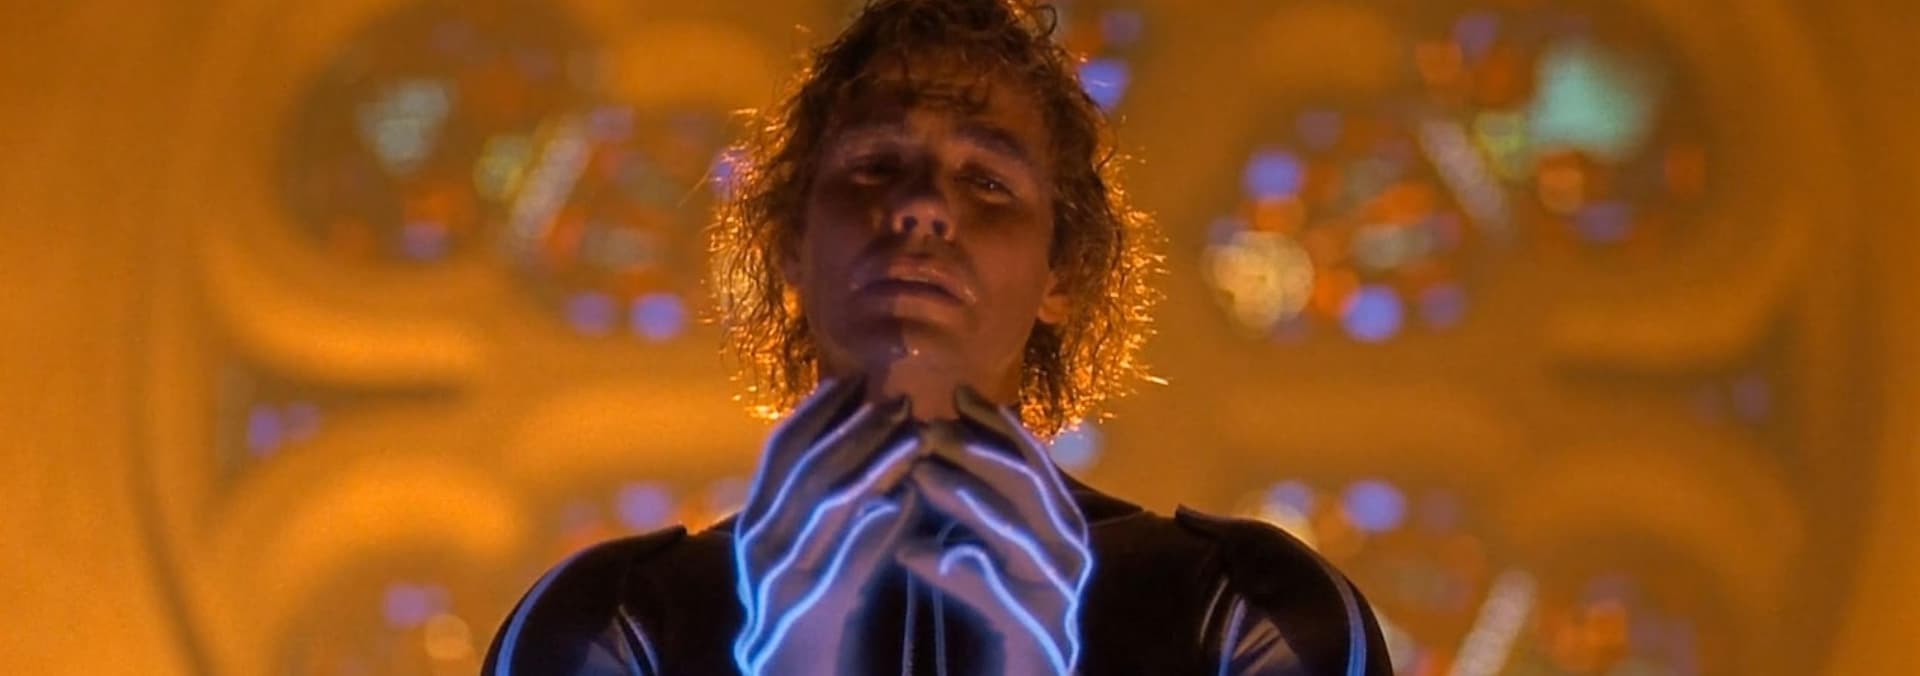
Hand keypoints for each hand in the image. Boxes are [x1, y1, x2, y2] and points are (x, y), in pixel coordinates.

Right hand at [732, 377, 923, 675]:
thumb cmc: (814, 626)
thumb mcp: (822, 558)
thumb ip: (844, 513)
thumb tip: (887, 459)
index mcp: (756, 526)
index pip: (781, 452)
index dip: (817, 411)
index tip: (856, 377)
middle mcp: (758, 548)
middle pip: (805, 471)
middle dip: (854, 429)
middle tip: (900, 399)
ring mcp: (776, 583)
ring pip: (821, 509)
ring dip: (869, 465)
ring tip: (912, 437)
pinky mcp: (804, 618)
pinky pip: (835, 565)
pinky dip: (866, 528)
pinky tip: (899, 501)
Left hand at [895, 387, 1092, 675]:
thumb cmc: (996, 617)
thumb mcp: (989, 546)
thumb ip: (975, 500)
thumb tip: (934, 433)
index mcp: (1061, 527)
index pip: (1033, 461)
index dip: (997, 424)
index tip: (956, 391)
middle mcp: (1070, 557)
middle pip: (1029, 488)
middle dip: (978, 452)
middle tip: (927, 428)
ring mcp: (1058, 599)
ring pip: (1016, 536)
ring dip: (965, 500)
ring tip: (917, 476)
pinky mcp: (1038, 640)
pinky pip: (995, 597)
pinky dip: (953, 572)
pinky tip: (909, 553)